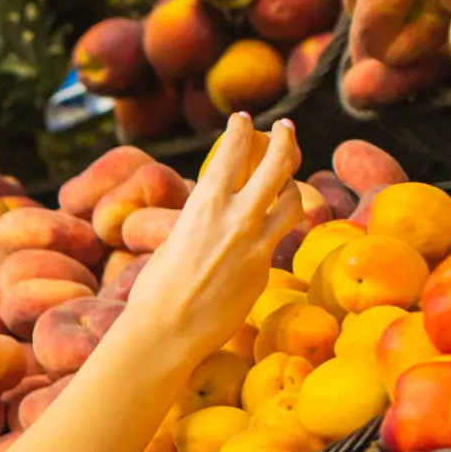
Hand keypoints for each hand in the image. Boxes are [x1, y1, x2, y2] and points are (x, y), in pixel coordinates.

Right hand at [122, 113, 303, 363]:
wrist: (167, 331)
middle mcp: (236, 218)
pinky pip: (279, 236)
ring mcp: (256, 244)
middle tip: (286, 128)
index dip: (242, 129)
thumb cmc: (157, 289)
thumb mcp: (174, 241)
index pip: (232, 152)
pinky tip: (273, 225)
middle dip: (285, 139)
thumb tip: (212, 212)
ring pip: (293, 199)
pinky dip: (278, 224)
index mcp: (204, 205)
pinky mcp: (264, 268)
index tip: (244, 119)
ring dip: (292, 184)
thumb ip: (200, 221)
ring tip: (288, 181)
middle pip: (277, 164)